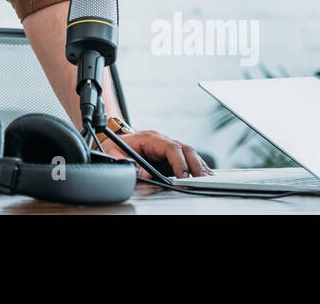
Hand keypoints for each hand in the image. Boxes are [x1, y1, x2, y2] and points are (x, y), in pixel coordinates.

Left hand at [98, 128, 212, 178]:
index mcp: (150, 138)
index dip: (179, 162)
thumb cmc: (114, 146)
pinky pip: (187, 160)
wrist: (112, 142)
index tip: (183, 177)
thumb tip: (142, 173)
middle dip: (195, 165)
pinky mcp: (170, 156)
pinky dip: (196, 168)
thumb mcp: (113, 153)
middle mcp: (162, 141)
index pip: (171, 147)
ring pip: (189, 154)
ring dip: (199, 167)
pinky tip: (204, 176)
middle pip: (185, 149)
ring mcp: (167, 147)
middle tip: (201, 180)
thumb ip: (126, 162)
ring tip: (207, 179)